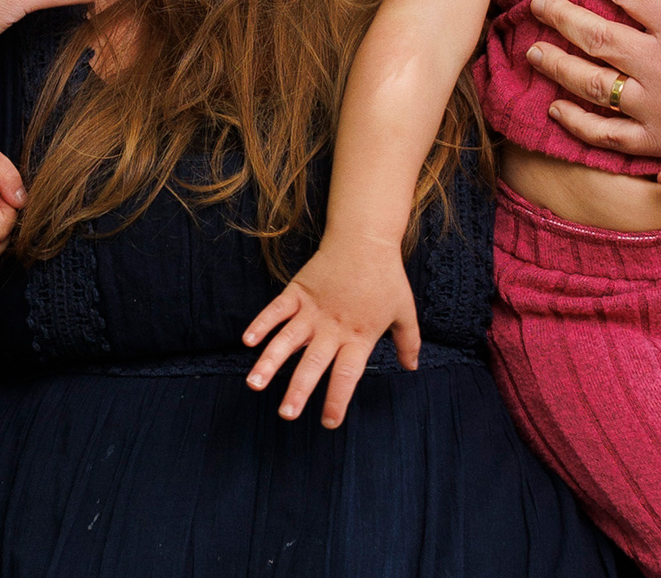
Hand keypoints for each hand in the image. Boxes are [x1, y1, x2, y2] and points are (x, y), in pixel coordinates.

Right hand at [240, 236, 419, 428]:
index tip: (328, 422)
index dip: (337, 400)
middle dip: (298, 390)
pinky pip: (277, 310)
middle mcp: (333, 327)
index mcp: (359, 336)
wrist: (365, 238)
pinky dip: (262, 324)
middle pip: (313, 363)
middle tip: (287, 414)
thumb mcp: (404, 311)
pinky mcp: (298, 292)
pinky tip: (248, 341)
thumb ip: (408, 342)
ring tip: (255, 384)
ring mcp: (313, 310)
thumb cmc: (387, 277)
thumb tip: (412, 368)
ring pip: (288, 340)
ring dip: (270, 362)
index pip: (346, 375)